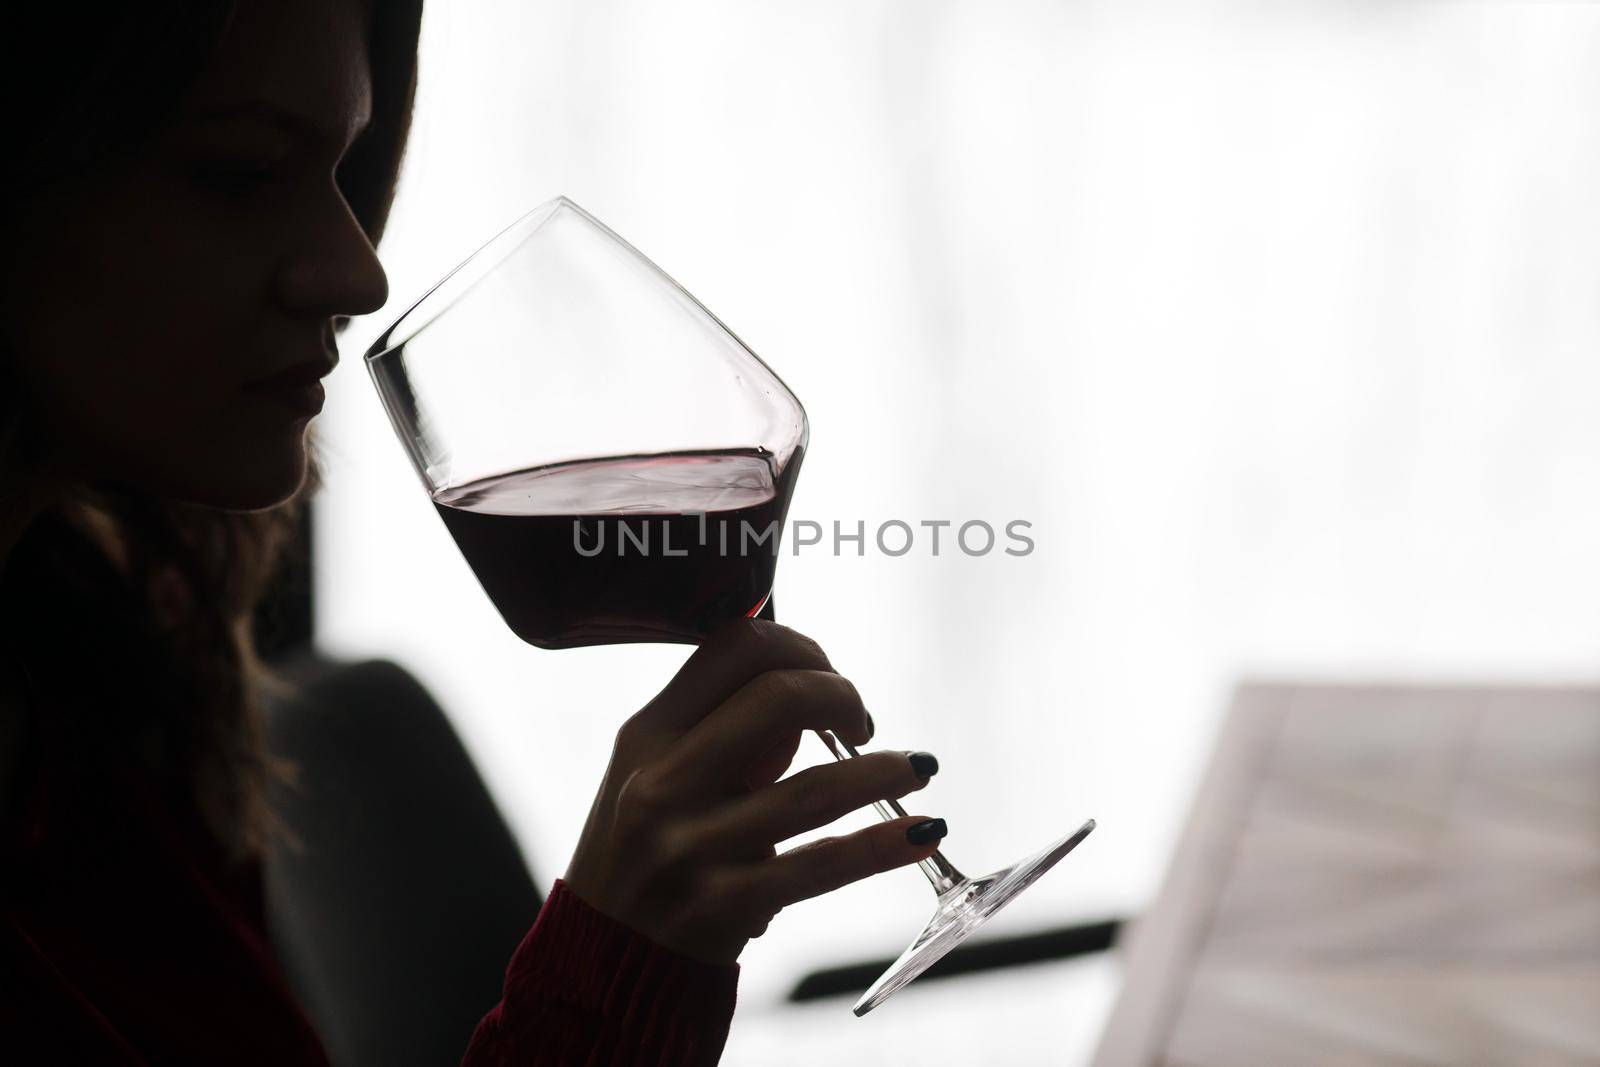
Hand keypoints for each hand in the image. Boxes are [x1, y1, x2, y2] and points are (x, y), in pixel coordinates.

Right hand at [563, 619, 944, 964]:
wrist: (602, 960)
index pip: (733, 648)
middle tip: (861, 722)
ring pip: (815, 789)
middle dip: (842, 695)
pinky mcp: (726, 906)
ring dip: (882, 771)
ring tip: (917, 767)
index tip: (826, 673)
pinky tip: (923, 830)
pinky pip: (824, 865)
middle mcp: (664, 782)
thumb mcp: (655, 776)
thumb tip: (810, 696)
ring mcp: (693, 847)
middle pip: (778, 698)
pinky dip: (884, 844)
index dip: (800, 646)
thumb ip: (723, 731)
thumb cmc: (640, 853)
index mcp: (647, 734)